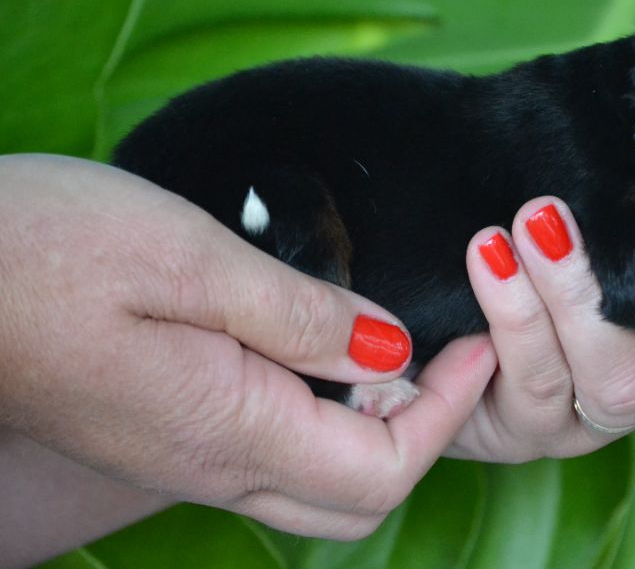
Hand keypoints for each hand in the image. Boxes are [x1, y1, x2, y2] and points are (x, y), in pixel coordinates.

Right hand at [0, 154, 496, 561]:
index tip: (472, 346)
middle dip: (422, 434)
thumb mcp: (188, 258)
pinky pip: (275, 455)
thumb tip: (389, 350)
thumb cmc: (44, 254)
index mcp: (230, 430)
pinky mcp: (170, 432)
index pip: (384, 467)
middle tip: (439, 354)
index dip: (445, 412)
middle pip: (358, 497)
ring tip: (393, 350)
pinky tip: (324, 353)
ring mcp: (187, 457)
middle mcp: (213, 464)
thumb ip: (300, 314)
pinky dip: (327, 419)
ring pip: (318, 483)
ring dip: (378, 430)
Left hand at [447, 189, 634, 461]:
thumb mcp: (587, 200)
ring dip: (580, 298)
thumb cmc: (527, 232)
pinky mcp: (530, 430)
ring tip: (538, 222)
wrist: (427, 304)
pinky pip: (533, 387)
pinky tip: (489, 257)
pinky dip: (514, 319)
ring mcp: (595, 410)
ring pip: (617, 382)